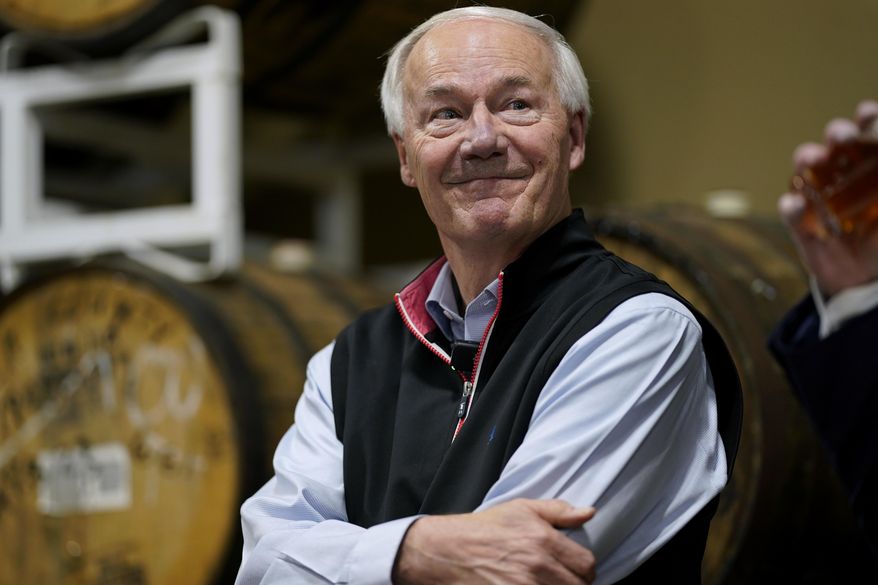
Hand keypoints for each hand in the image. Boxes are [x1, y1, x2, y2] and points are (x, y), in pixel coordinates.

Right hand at [392, 499, 596, 584]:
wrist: (447, 551)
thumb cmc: (484, 528)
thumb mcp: (521, 509)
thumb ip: (558, 511)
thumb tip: (589, 512)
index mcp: (544, 540)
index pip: (587, 564)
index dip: (584, 568)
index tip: (575, 569)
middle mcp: (537, 566)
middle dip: (574, 583)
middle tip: (560, 578)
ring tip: (546, 583)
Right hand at [779, 100, 877, 296]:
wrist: (864, 282)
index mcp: (869, 169)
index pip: (866, 136)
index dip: (867, 120)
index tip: (867, 113)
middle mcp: (842, 177)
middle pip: (835, 146)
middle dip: (837, 135)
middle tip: (841, 137)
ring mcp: (818, 199)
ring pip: (806, 171)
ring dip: (807, 159)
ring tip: (812, 160)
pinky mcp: (802, 226)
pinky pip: (791, 212)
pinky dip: (792, 206)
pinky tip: (797, 205)